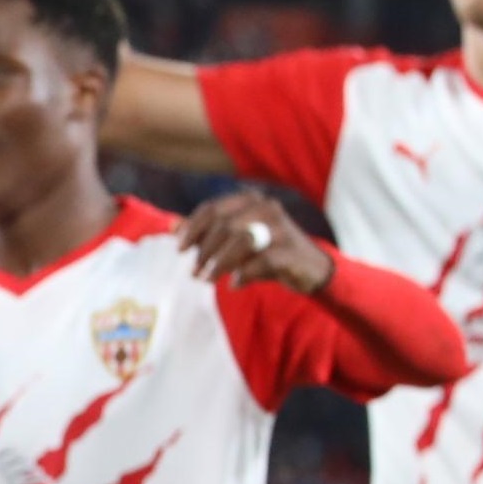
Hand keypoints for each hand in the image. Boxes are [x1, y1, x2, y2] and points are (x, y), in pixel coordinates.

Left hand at [178, 191, 331, 291]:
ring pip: (240, 241)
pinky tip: (235, 284)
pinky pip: (260, 262)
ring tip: (208, 279)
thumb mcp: (236, 239)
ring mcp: (280, 228)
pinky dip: (243, 275)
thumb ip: (207, 232)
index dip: (192, 228)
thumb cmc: (266, 251)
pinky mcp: (290, 251)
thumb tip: (172, 227)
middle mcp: (266, 208)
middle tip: (194, 272)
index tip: (179, 249)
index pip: (213, 208)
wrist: (310, 268)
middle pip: (224, 225)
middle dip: (204, 251)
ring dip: (219, 264)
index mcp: (250, 200)